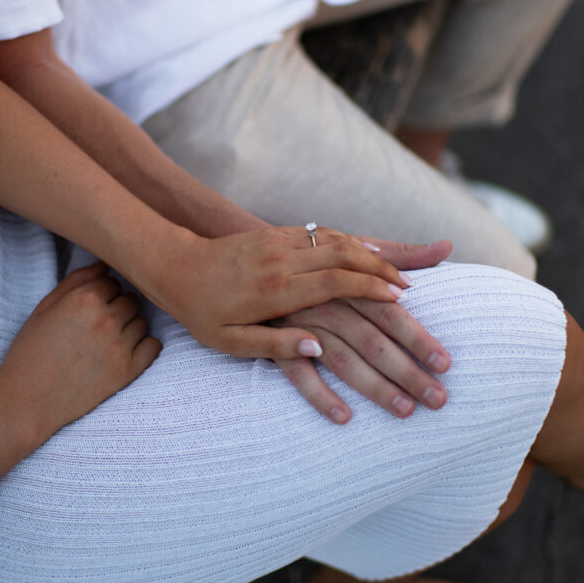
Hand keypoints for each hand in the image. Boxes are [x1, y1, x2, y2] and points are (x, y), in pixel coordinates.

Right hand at [0, 262, 160, 443]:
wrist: (27, 400)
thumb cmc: (31, 351)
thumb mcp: (45, 308)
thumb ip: (77, 280)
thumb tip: (105, 265)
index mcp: (85, 299)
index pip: (114, 282)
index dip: (102, 295)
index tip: (90, 309)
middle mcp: (107, 318)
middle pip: (131, 300)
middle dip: (118, 309)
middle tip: (98, 327)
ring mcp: (120, 345)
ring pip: (142, 321)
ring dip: (130, 327)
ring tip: (107, 342)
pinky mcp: (128, 370)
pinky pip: (153, 345)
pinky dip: (144, 347)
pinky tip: (126, 353)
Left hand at [156, 225, 415, 359]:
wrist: (175, 265)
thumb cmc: (202, 313)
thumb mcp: (232, 343)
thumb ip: (276, 347)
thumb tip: (319, 350)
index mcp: (274, 292)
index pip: (335, 284)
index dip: (371, 288)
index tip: (399, 297)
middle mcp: (281, 261)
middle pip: (344, 257)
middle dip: (381, 270)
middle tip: (408, 287)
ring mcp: (279, 242)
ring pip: (335, 241)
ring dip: (369, 253)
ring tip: (395, 271)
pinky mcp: (274, 233)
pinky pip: (320, 233)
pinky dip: (348, 241)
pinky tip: (365, 251)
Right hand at [275, 239, 453, 422]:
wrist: (255, 262)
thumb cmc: (317, 261)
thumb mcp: (356, 249)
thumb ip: (402, 254)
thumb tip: (447, 246)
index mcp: (352, 284)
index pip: (391, 313)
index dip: (418, 338)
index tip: (446, 363)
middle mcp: (329, 304)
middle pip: (373, 341)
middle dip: (407, 371)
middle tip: (439, 399)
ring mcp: (301, 325)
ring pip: (342, 359)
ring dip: (374, 386)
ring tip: (405, 411)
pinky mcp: (274, 342)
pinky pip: (296, 372)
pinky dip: (318, 394)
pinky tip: (344, 417)